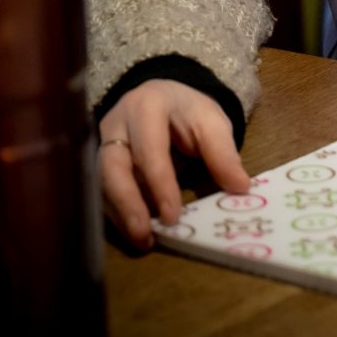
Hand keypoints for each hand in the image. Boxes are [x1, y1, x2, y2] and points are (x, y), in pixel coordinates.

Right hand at [97, 79, 250, 249]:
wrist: (163, 97)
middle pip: (112, 167)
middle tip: (144, 234)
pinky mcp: (96, 159)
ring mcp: (101, 142)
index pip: (149, 149)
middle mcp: (116, 123)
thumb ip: (223, 152)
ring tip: (141, 239)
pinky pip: (99, 189)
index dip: (160, 185)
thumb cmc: (188, 111)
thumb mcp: (212, 122)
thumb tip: (240, 187)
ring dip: (119, 214)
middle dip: (127, 203)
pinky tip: (133, 230)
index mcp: (147, 107)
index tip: (172, 216)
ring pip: (100, 181)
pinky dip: (115, 212)